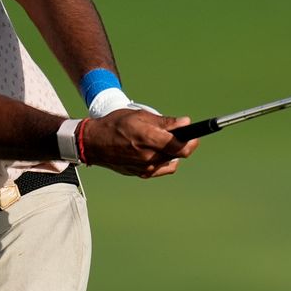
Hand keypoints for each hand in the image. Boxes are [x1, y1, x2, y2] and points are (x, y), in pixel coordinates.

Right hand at [80, 109, 198, 177]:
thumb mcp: (140, 116)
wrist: (93, 143)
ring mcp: (145, 168)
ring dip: (172, 151)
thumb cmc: (115, 125)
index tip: (196, 133)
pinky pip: (162, 168)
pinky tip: (157, 151)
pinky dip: (164, 159)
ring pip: (171, 160)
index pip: (182, 146)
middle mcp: (148, 157)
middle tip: (182, 134)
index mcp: (148, 139)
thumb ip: (164, 122)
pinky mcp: (142, 174)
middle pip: (179, 154)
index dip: (193, 139)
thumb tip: (185, 123)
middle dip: (183, 143)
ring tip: (161, 140)